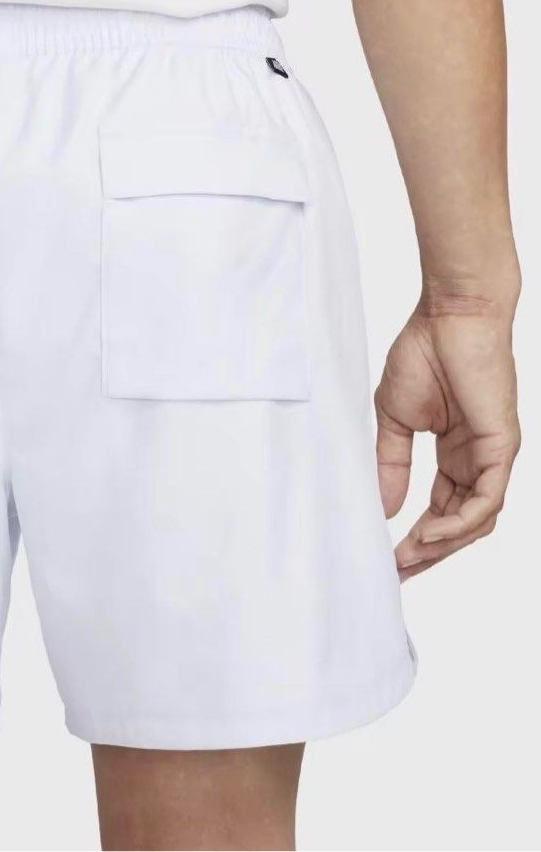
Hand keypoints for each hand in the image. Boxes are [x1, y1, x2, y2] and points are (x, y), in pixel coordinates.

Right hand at [375, 296, 519, 580]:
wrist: (449, 316)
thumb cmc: (424, 354)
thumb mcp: (394, 419)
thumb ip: (391, 463)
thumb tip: (385, 507)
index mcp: (456, 453)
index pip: (442, 508)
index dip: (418, 537)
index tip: (389, 558)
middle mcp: (480, 460)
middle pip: (460, 523)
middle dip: (429, 552)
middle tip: (397, 571)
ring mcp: (494, 456)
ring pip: (476, 520)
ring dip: (442, 544)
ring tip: (408, 556)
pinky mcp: (502, 447)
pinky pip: (486, 500)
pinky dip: (459, 523)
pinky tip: (429, 534)